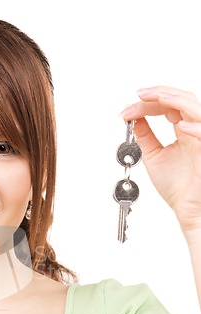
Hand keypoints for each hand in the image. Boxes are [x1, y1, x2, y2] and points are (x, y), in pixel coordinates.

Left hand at [121, 86, 200, 233]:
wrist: (189, 210)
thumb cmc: (179, 188)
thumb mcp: (154, 156)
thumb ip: (145, 136)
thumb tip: (131, 117)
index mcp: (184, 131)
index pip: (168, 107)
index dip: (148, 104)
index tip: (126, 110)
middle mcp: (195, 131)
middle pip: (182, 100)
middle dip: (160, 94)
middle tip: (139, 95)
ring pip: (196, 109)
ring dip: (175, 100)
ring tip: (155, 99)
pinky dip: (196, 129)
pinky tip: (180, 127)